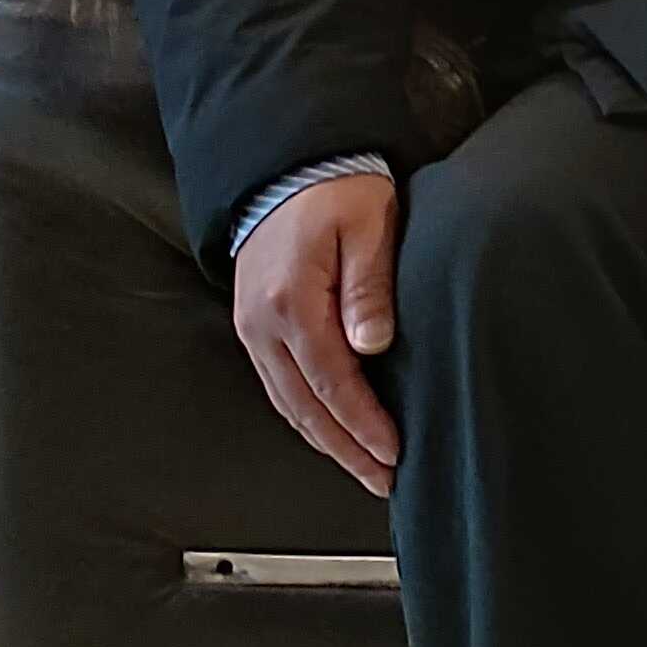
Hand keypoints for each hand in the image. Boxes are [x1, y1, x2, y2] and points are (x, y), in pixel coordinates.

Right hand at [230, 171, 402, 497]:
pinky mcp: (256, 327)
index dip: (363, 423)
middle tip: (384, 480)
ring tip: (365, 469)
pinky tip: (333, 432)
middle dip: (346, 450)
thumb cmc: (336, 188)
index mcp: (291, 301)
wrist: (288, 167)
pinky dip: (308, 416)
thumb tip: (374, 345)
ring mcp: (253, 329)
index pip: (331, 381)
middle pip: (305, 407)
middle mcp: (262, 325)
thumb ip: (370, 286)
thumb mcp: (369, 224)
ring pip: (289, 404)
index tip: (393, 452)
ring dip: (327, 442)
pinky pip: (281, 386)